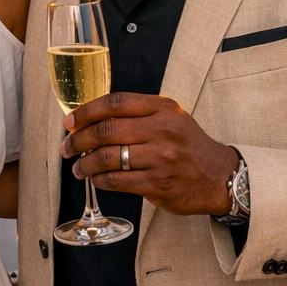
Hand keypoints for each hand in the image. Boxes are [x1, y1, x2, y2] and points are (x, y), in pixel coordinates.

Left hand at [62, 93, 238, 215]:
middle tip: (67, 147)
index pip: (117, 103)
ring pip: (108, 157)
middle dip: (79, 139)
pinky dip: (100, 180)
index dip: (87, 111)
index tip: (70, 121)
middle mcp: (162, 130)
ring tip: (77, 167)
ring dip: (85, 163)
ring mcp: (160, 158)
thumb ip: (140, 114)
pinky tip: (95, 179)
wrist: (219, 176)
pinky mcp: (157, 183)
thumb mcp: (172, 118)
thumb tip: (95, 120)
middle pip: (107, 129)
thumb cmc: (189, 146)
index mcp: (163, 109)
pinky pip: (117, 181)